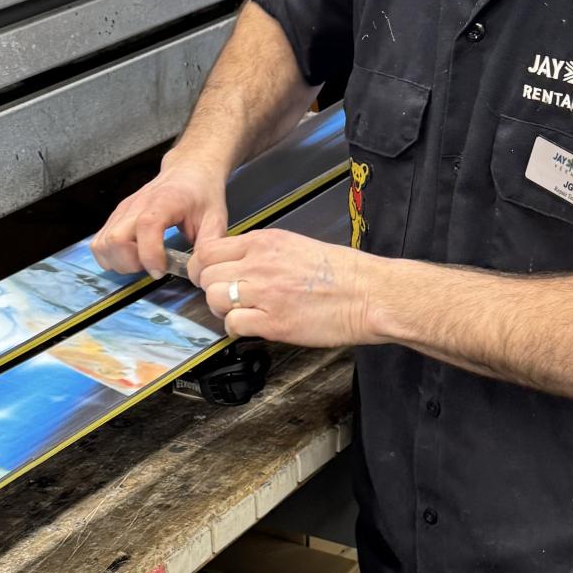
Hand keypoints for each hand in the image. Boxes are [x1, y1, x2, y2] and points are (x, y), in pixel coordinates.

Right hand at [91, 152, 228, 276]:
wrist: (189, 171)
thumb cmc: (200, 192)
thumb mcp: (216, 218)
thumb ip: (209, 246)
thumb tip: (199, 272)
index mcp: (164, 202)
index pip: (146, 227)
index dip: (150, 255)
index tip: (161, 270)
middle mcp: (137, 205)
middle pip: (114, 240)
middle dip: (129, 264)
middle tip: (150, 266)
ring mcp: (122, 210)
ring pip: (102, 244)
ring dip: (118, 262)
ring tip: (141, 262)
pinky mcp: (116, 217)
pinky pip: (99, 242)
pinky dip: (111, 256)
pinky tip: (131, 256)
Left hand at [190, 230, 380, 347]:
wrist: (369, 294)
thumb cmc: (342, 273)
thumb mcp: (296, 245)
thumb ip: (262, 252)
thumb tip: (237, 264)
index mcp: (265, 242)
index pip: (209, 250)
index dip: (203, 266)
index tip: (210, 275)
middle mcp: (260, 264)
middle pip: (206, 275)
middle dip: (210, 288)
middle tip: (225, 297)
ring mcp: (265, 293)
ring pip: (214, 299)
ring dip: (221, 309)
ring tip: (240, 312)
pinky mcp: (273, 322)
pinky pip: (233, 325)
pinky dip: (236, 329)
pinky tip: (251, 327)